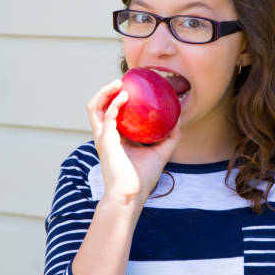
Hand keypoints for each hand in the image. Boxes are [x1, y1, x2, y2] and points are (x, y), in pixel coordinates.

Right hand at [86, 79, 180, 205]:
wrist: (133, 193)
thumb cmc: (143, 177)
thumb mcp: (161, 151)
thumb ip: (170, 135)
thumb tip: (179, 118)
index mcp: (116, 137)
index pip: (112, 113)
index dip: (117, 98)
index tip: (132, 87)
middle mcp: (106, 135)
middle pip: (99, 106)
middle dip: (107, 91)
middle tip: (122, 81)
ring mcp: (103, 137)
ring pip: (94, 107)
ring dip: (104, 92)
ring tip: (118, 83)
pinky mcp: (104, 139)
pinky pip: (107, 115)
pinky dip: (114, 103)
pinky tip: (125, 96)